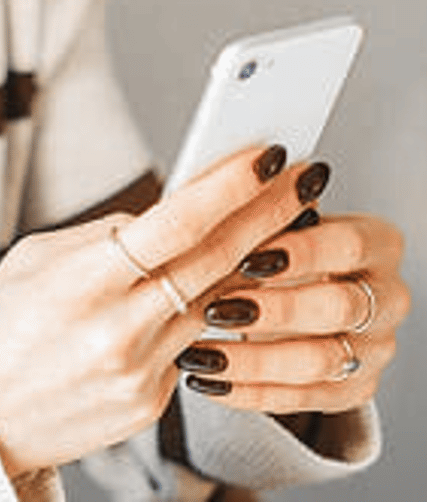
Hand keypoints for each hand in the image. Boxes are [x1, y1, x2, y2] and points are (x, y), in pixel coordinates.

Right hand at [0, 144, 314, 476]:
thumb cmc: (1, 321)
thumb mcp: (38, 259)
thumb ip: (107, 236)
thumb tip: (169, 216)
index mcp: (81, 281)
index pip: (174, 225)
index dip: (227, 188)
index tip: (264, 157)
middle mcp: (118, 330)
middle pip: (214, 262)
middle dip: (266, 215)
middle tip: (301, 180)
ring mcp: (140, 372)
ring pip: (215, 304)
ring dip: (251, 263)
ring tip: (278, 226)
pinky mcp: (152, 403)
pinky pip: (193, 346)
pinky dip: (207, 312)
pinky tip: (221, 289)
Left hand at [174, 205, 409, 414]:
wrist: (299, 288)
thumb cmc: (279, 242)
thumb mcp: (275, 218)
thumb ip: (262, 210)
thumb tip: (230, 188)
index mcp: (376, 243)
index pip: (347, 244)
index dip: (297, 251)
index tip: (245, 255)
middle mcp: (387, 297)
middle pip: (339, 307)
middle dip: (273, 310)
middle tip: (216, 309)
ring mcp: (375, 348)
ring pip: (320, 361)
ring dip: (253, 358)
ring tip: (200, 352)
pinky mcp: (354, 388)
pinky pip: (303, 398)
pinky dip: (249, 391)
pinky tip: (208, 379)